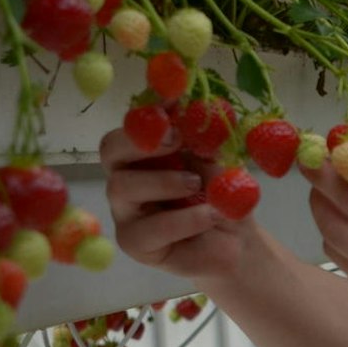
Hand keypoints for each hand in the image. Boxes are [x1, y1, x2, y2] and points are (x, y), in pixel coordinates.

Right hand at [101, 125, 249, 280]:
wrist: (237, 242)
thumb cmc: (221, 197)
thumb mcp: (218, 162)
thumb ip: (204, 140)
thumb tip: (200, 110)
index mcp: (143, 154)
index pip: (131, 127)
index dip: (147, 114)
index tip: (171, 103)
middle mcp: (126, 178)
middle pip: (109, 150)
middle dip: (140, 141)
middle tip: (176, 140)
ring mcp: (126, 212)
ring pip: (122, 186)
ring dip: (165, 182)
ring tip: (197, 185)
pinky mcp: (135, 243)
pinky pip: (150, 228)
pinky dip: (186, 219)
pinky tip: (210, 216)